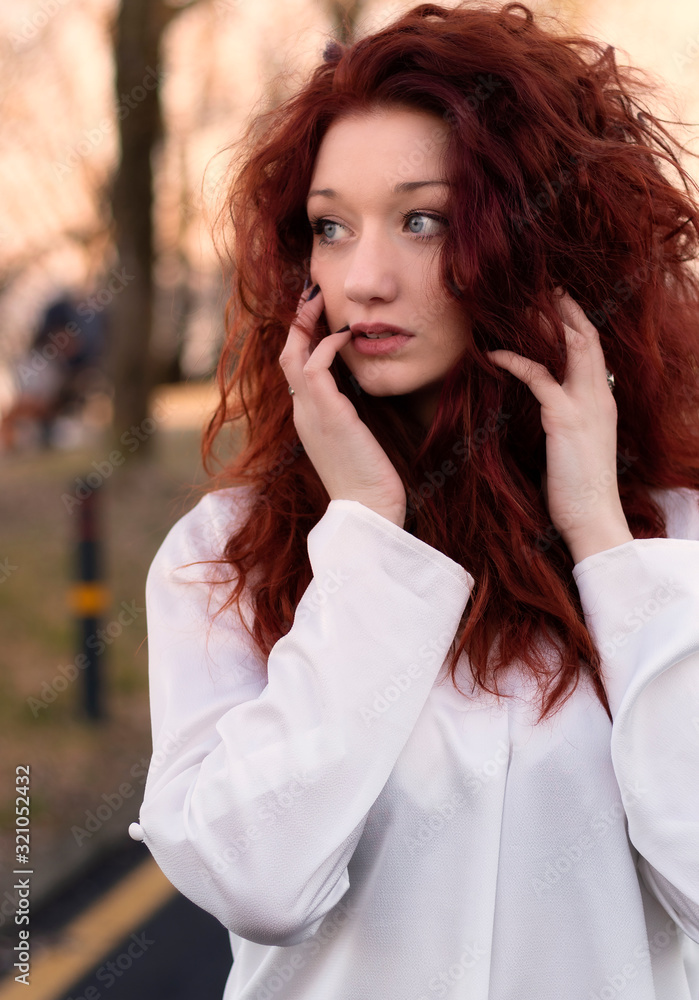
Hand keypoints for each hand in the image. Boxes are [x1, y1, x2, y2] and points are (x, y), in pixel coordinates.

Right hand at [279, 285, 407, 527]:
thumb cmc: (369, 483)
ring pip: (293, 356)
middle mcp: (303, 414)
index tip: (319, 315)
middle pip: (288, 356)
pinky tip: (346, 333)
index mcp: (308, 420)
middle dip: (298, 321)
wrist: (369, 512)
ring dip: (306, 323)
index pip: (296, 370)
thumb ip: (351, 417)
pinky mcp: (328, 414)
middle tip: (313, 294)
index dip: (304, 339)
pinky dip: (327, 344)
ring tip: (320, 298)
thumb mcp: (357, 442)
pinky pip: (315, 367)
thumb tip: (361, 397)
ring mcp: (311, 414)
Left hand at [485, 288, 632, 563]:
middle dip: (563, 308)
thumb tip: (548, 408)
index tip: (555, 302)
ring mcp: (585, 404)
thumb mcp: (576, 445)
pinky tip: (493, 354)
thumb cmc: (578, 488)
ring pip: (568, 346)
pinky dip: (514, 361)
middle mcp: (599, 395)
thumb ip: (567, 419)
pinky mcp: (565, 418)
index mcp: (603, 400)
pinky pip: (538, 377)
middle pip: (585, 335)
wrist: (592, 518)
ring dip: (541, 323)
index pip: (593, 348)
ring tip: (516, 305)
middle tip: (540, 286)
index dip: (575, 322)